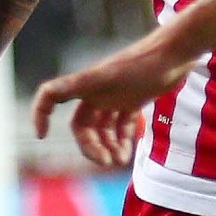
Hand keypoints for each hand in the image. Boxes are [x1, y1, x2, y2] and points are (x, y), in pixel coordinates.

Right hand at [31, 29, 194, 166]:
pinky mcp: (133, 99)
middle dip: (90, 145)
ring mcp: (115, 95)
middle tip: (106, 162)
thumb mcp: (106, 77)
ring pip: (102, 128)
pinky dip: (122, 139)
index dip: (40, 114)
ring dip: (107, 146)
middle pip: (82, 125)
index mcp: (84, 83)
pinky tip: (127, 153)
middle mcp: (95, 90)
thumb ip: (76, 84)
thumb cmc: (141, 63)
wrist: (175, 54)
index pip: (51, 96)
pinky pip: (121, 125)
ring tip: (120, 161)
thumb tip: (44, 92)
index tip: (41, 136)